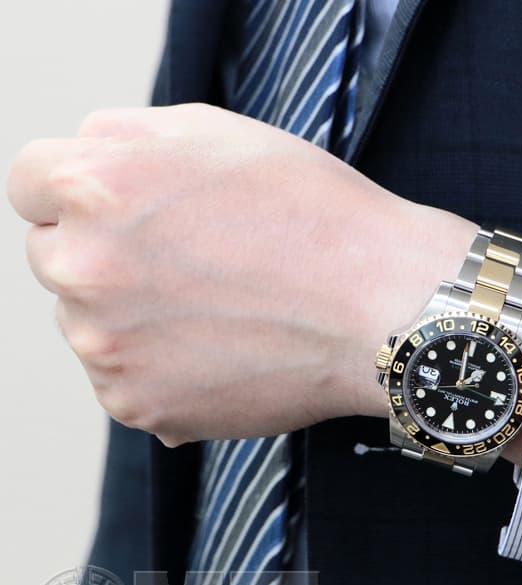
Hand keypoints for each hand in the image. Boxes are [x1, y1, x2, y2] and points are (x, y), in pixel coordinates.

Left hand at [7, 103, 479, 445]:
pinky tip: (222, 350)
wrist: (379, 308)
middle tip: (188, 264)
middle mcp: (82, 269)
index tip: (114, 210)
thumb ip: (121, 138)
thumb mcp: (216, 133)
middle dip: (106, 255)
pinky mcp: (139, 406)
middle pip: (56, 258)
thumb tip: (79, 165)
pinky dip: (160, 367)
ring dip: (132, 317)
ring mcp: (106, 348)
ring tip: (218, 312)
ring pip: (91, 324)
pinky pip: (124, 377)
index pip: (30, 184)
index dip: (76, 192)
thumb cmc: (315, 217)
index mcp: (94, 187)